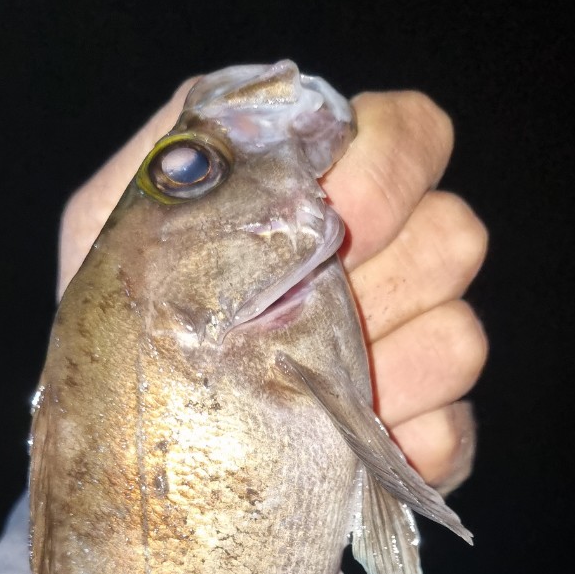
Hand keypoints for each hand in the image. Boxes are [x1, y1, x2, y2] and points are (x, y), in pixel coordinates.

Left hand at [57, 81, 486, 495]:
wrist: (119, 431)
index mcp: (330, 193)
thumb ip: (189, 152)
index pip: (415, 135)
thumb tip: (259, 120)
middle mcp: (391, 263)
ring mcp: (413, 354)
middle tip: (292, 319)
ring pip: (459, 340)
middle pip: (454, 239)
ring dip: (377, 372)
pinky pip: (449, 436)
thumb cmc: (120, 316)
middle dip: (375, 282)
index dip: (387, 172)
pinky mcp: (418, 440)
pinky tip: (330, 453)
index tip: (320, 219)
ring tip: (293, 392)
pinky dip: (396, 449)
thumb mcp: (115, 215)